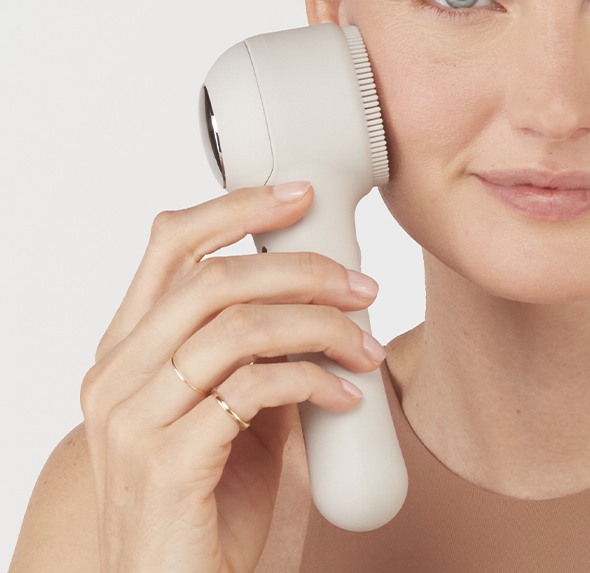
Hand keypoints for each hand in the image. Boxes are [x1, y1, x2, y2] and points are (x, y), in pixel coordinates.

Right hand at [80, 182, 385, 572]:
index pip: (169, 246)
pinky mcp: (167, 462)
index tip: (299, 196)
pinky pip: (254, 389)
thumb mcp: (229, 410)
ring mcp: (133, 420)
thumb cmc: (206, 500)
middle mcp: (116, 376)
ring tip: (364, 347)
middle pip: (213, 279)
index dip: (236, 208)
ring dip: (319, 326)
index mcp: (127, 351)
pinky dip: (313, 380)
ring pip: (236, 328)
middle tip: (361, 287)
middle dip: (302, 271)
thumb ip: (255, 353)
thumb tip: (318, 298)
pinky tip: (346, 395)